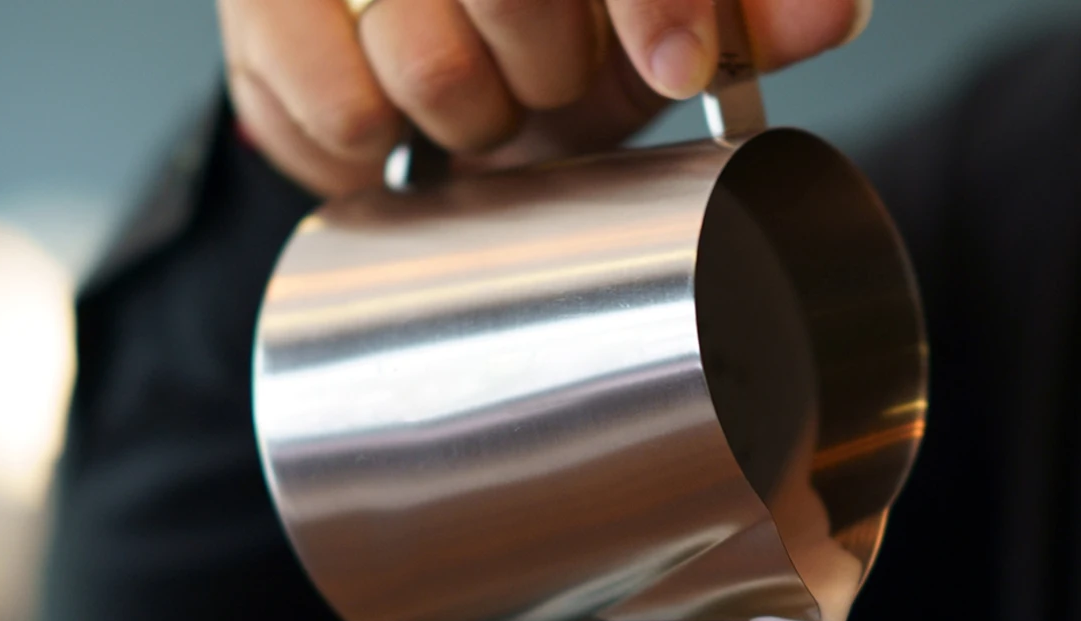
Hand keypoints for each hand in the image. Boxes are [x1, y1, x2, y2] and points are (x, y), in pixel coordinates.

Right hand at [220, 0, 873, 194]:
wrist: (405, 17)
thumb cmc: (551, 6)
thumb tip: (820, 20)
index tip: (678, 64)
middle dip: (551, 72)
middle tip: (549, 78)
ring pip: (421, 71)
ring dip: (471, 119)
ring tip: (475, 97)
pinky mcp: (261, 5)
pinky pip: (337, 118)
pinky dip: (375, 147)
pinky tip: (390, 119)